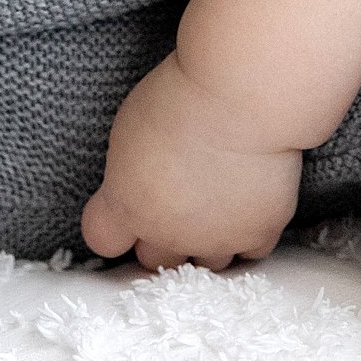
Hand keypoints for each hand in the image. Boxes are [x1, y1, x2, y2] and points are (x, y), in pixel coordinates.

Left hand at [80, 54, 302, 271]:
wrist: (240, 98)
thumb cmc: (181, 96)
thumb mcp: (129, 129)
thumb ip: (129, 172)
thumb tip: (137, 184)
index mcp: (126, 204)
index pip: (103, 239)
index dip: (113, 225)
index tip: (125, 206)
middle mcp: (167, 233)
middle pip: (154, 259)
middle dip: (161, 236)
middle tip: (178, 200)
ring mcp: (214, 239)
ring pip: (205, 264)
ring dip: (208, 239)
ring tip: (218, 199)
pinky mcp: (257, 233)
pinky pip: (250, 250)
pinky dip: (250, 230)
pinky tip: (250, 201)